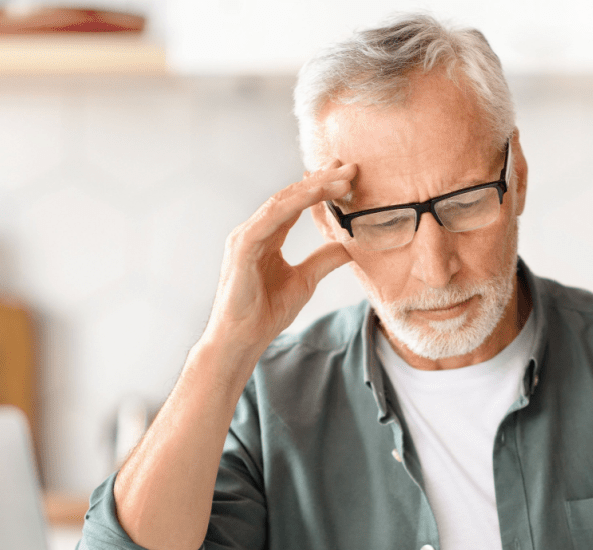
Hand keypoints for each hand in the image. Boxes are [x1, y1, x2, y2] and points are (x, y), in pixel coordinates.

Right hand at [202, 161, 356, 353]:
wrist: (243, 339)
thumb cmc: (266, 313)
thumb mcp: (305, 280)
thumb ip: (324, 260)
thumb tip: (349, 246)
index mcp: (266, 238)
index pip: (296, 205)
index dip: (320, 188)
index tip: (345, 175)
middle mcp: (255, 231)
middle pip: (291, 197)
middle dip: (321, 180)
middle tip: (349, 166)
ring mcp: (246, 236)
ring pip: (283, 202)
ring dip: (314, 187)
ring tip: (342, 178)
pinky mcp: (243, 245)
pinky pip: (272, 217)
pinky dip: (295, 203)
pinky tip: (317, 192)